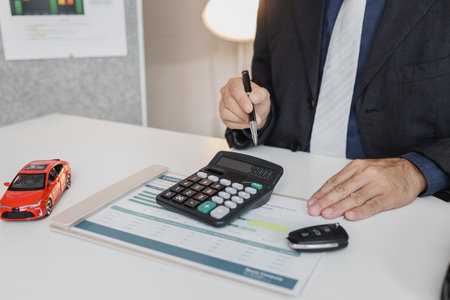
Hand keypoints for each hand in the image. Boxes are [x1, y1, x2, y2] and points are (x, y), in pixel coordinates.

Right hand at [219, 77, 270, 129]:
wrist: (256, 112)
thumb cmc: (258, 101)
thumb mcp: (264, 96)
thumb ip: (261, 94)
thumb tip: (253, 97)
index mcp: (235, 82)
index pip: (235, 89)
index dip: (242, 99)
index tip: (250, 108)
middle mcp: (226, 91)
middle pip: (229, 102)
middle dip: (242, 113)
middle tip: (254, 118)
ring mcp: (222, 103)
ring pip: (226, 113)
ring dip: (241, 119)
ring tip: (251, 120)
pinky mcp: (222, 114)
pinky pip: (227, 121)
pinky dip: (239, 124)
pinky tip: (245, 122)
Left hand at [307, 158, 426, 219]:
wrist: (411, 170)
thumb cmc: (384, 172)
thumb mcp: (363, 169)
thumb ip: (347, 181)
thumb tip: (327, 196)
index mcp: (357, 167)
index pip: (334, 181)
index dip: (321, 193)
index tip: (312, 202)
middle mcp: (366, 174)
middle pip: (342, 189)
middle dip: (326, 201)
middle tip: (315, 210)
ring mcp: (378, 185)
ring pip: (355, 197)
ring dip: (339, 207)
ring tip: (328, 214)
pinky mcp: (389, 197)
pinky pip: (373, 205)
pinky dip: (361, 211)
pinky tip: (351, 216)